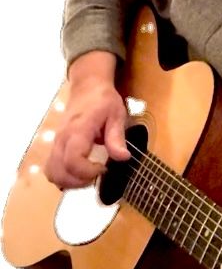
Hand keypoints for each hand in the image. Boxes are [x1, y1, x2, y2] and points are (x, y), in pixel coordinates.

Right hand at [45, 53, 129, 188]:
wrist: (88, 87)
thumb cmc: (104, 100)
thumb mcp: (117, 115)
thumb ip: (117, 137)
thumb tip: (123, 158)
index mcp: (78, 130)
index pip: (73, 160)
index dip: (87, 172)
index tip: (104, 168)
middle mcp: (62, 138)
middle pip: (58, 171)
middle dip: (79, 181)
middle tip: (98, 174)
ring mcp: (56, 142)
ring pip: (51, 172)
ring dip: (69, 181)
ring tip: (89, 175)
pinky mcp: (56, 145)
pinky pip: (51, 167)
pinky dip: (63, 176)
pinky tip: (79, 173)